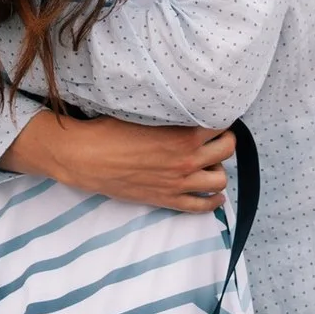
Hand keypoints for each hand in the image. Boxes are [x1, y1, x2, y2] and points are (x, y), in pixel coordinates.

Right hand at [5, 114, 235, 211]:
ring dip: (218, 169)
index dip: (220, 118)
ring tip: (209, 163)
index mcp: (183, 136)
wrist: (87, 158)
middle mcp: (187, 161)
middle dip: (225, 141)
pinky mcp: (168, 200)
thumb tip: (183, 107)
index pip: (220, 125)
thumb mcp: (144, 113)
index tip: (215, 115)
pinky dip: (213, 201)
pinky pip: (201, 206)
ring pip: (220, 180)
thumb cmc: (111, 130)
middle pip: (227, 150)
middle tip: (215, 137)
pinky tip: (214, 195)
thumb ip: (169, 113)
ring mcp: (179, 184)